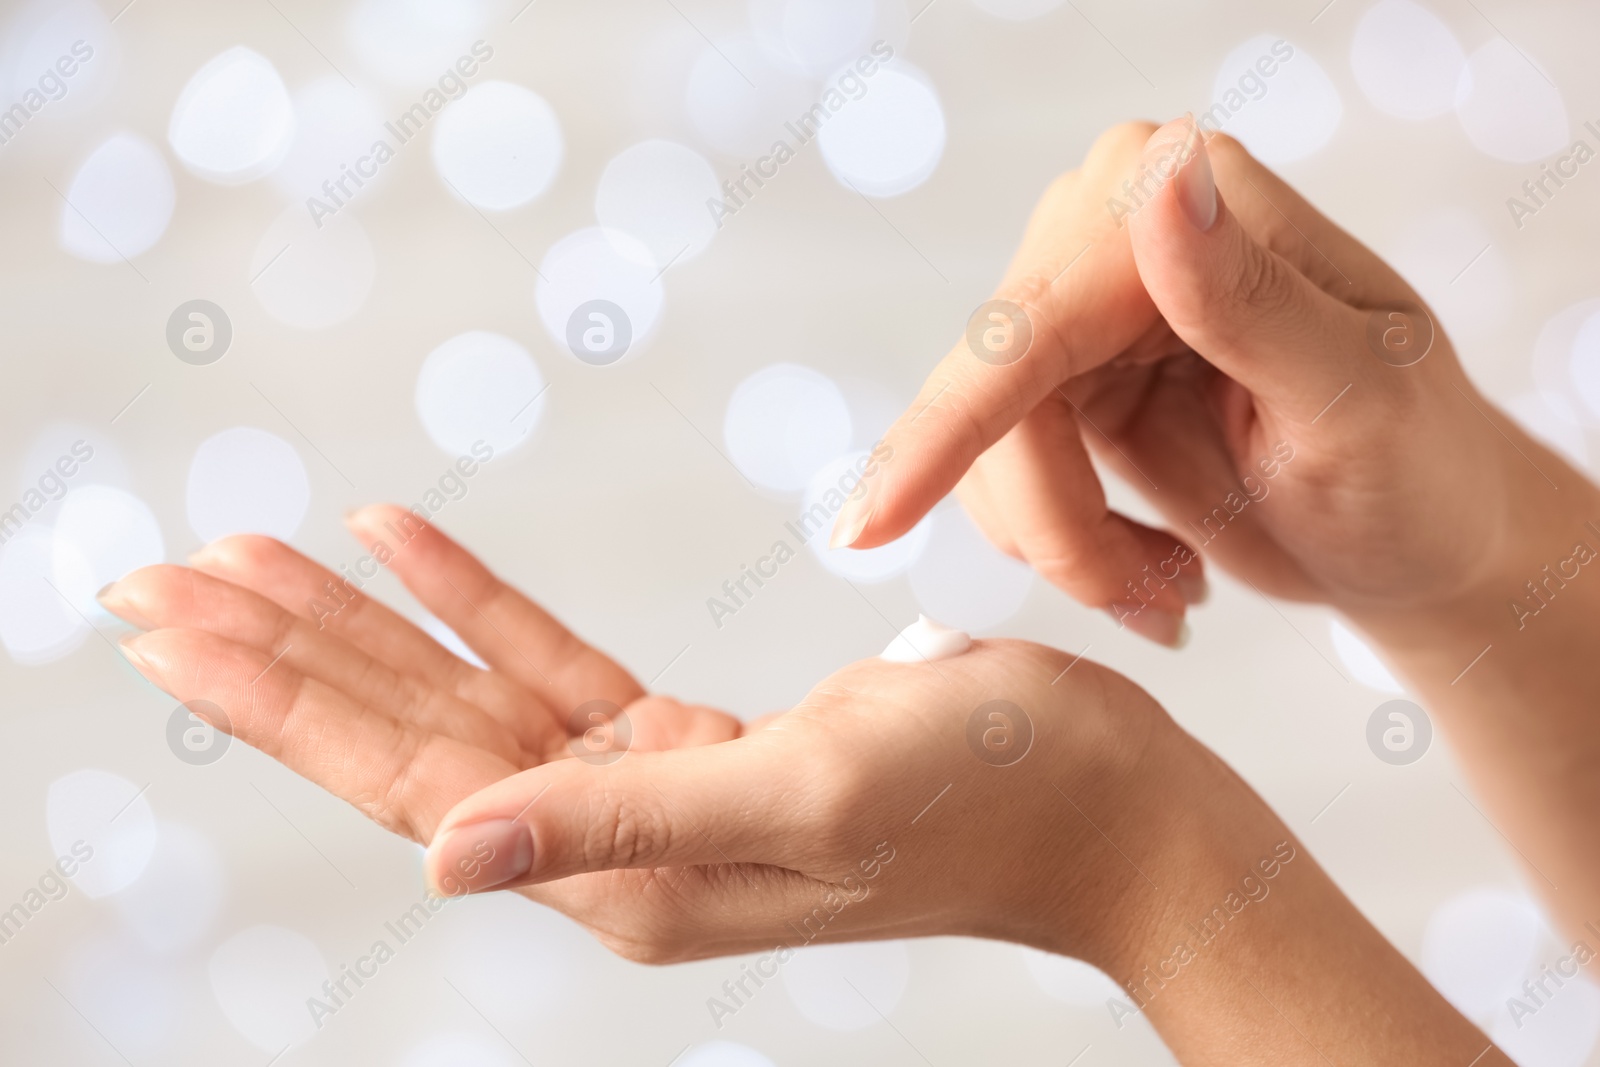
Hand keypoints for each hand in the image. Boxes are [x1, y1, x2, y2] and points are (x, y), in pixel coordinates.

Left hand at [100, 504, 1182, 968]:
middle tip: (157, 581)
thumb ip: (618, 826)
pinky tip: (410, 546)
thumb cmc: (989, 800)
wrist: (1104, 803)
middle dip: (286, 656)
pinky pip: (557, 661)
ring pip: (472, 693)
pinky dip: (482, 603)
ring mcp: (650, 787)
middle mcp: (614, 842)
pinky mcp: (694, 739)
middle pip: (416, 733)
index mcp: (624, 876)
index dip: (288, 699)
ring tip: (255, 553)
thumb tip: (441, 859)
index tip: (174, 623)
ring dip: (364, 624)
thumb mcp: (803, 796)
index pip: (415, 776)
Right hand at [830, 117, 1560, 644]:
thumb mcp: (1357, 399)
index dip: (948, 428)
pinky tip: (1152, 572)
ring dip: (1065, 551)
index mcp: (1195, 204)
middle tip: (1158, 607)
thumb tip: (1160, 171)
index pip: (1037, 320)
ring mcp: (1082, 311)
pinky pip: (998, 478)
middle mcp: (1120, 234)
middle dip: (1059, 529)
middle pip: (995, 398)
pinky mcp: (1065, 384)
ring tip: (1170, 595)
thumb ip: (1249, 294)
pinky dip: (1062, 550)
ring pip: (984, 453)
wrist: (1415, 541)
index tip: (869, 525)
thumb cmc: (1419, 473)